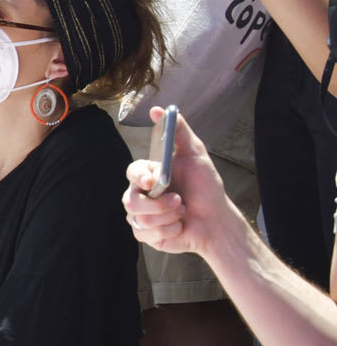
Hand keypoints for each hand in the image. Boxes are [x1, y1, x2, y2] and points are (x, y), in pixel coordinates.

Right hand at [123, 108, 237, 256]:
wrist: (216, 221)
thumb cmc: (206, 187)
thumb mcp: (196, 155)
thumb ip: (179, 132)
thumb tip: (159, 110)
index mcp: (148, 175)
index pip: (131, 172)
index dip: (138, 177)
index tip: (151, 181)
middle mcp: (141, 195)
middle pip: (130, 200)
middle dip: (158, 205)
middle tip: (179, 201)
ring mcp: (142, 216)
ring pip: (139, 219)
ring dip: (167, 218)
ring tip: (182, 214)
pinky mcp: (147, 234)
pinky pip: (145, 235)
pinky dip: (168, 232)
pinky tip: (179, 227)